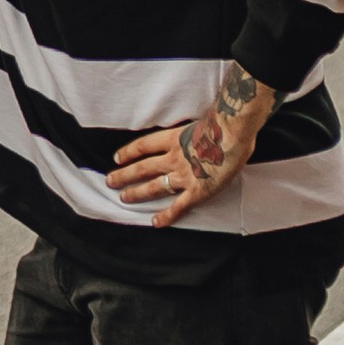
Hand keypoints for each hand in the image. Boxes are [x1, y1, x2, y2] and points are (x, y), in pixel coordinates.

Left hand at [108, 61, 274, 227]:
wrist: (233, 133)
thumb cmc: (225, 123)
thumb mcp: (203, 121)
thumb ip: (197, 131)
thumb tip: (204, 130)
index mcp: (175, 138)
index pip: (144, 145)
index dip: (129, 152)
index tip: (117, 158)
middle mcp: (175, 158)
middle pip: (143, 167)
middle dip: (125, 175)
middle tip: (110, 181)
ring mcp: (184, 175)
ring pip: (154, 186)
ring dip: (137, 193)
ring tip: (124, 198)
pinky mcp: (198, 191)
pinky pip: (179, 206)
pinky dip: (167, 216)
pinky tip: (155, 222)